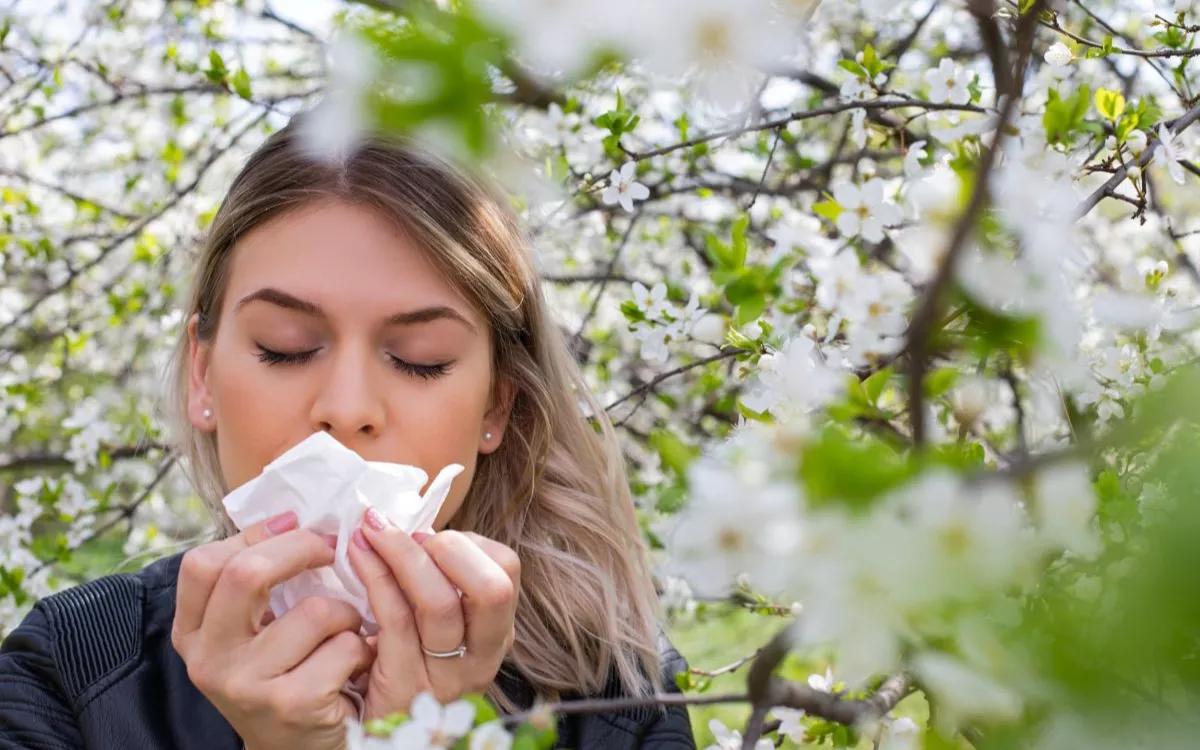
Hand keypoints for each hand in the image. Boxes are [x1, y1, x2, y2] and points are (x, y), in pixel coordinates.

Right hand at [171, 512, 374, 749]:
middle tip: (332, 550)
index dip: (254, 534)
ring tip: (345, 631)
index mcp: (193, 634)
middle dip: (302, 549)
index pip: (203, 563)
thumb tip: (292, 516)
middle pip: (247, 573)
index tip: (294, 524)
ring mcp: (245, 686)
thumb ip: (257, 581)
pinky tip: (353, 664)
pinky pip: (344, 646)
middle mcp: (208, 660)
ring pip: (314, 610)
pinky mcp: (290, 705)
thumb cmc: (285, 674)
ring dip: (346, 613)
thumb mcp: (253, 631)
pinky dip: (361, 648)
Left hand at [347, 512, 519, 719]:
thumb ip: (437, 583)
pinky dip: (374, 575)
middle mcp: (480, 659)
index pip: (506, 573)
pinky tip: (358, 554)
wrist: (376, 738)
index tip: (433, 537)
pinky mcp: (402, 688)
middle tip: (412, 535)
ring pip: (438, 603)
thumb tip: (411, 525)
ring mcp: (443, 678)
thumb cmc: (401, 665)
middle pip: (490, 589)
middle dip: (449, 548)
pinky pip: (393, 620)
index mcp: (494, 635)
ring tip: (372, 530)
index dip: (471, 544)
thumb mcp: (436, 630)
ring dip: (401, 552)